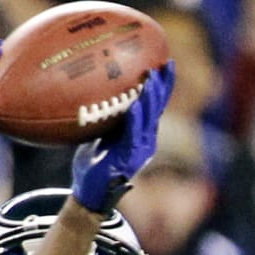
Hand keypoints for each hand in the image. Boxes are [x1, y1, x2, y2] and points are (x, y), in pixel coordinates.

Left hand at [71, 61, 175, 213]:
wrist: (88, 192)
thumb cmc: (93, 162)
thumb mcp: (101, 134)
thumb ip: (107, 117)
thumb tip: (97, 91)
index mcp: (140, 132)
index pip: (155, 104)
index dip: (163, 85)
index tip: (165, 62)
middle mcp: (144, 139)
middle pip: (158, 108)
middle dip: (162, 86)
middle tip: (164, 65)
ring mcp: (138, 150)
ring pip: (149, 120)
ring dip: (150, 99)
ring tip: (151, 80)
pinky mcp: (128, 160)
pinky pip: (132, 136)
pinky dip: (134, 121)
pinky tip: (134, 107)